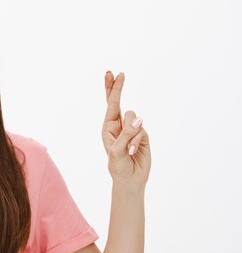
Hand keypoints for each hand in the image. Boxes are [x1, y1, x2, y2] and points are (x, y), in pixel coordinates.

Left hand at [101, 71, 150, 187]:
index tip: (112, 73)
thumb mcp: (116, 151)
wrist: (130, 179)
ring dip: (131, 134)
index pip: (110, 105)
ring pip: (134, 118)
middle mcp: (119, 125)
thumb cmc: (117, 166)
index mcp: (108, 127)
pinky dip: (137, 141)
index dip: (112, 89)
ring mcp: (132, 129)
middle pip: (120, 103)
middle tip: (120, 73)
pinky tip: (134, 152)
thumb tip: (139, 119)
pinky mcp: (143, 135)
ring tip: (128, 150)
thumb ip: (126, 135)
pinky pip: (142, 130)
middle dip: (118, 88)